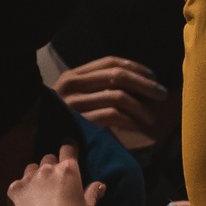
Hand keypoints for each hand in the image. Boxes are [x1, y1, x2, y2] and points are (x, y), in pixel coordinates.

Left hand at [10, 144, 105, 205]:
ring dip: (36, 175)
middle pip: (48, 158)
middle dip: (52, 165)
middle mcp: (47, 169)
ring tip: (38, 190)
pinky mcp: (14, 188)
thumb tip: (101, 185)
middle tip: (54, 179)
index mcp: (68, 170)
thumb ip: (93, 193)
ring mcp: (28, 177)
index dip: (69, 147)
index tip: (69, 150)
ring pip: (32, 168)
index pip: (68, 148)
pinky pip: (18, 183)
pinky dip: (22, 189)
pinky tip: (25, 202)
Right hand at [54, 55, 171, 150]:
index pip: (109, 62)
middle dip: (145, 84)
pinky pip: (113, 115)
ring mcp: (74, 104)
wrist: (42, 143)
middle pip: (117, 76)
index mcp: (73, 75)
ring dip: (141, 106)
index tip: (153, 76)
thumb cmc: (67, 122)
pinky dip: (130, 120)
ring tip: (152, 117)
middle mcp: (71, 85)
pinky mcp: (79, 122)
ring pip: (118, 96)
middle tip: (162, 94)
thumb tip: (139, 81)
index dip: (135, 67)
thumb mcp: (79, 98)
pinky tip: (138, 126)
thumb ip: (99, 87)